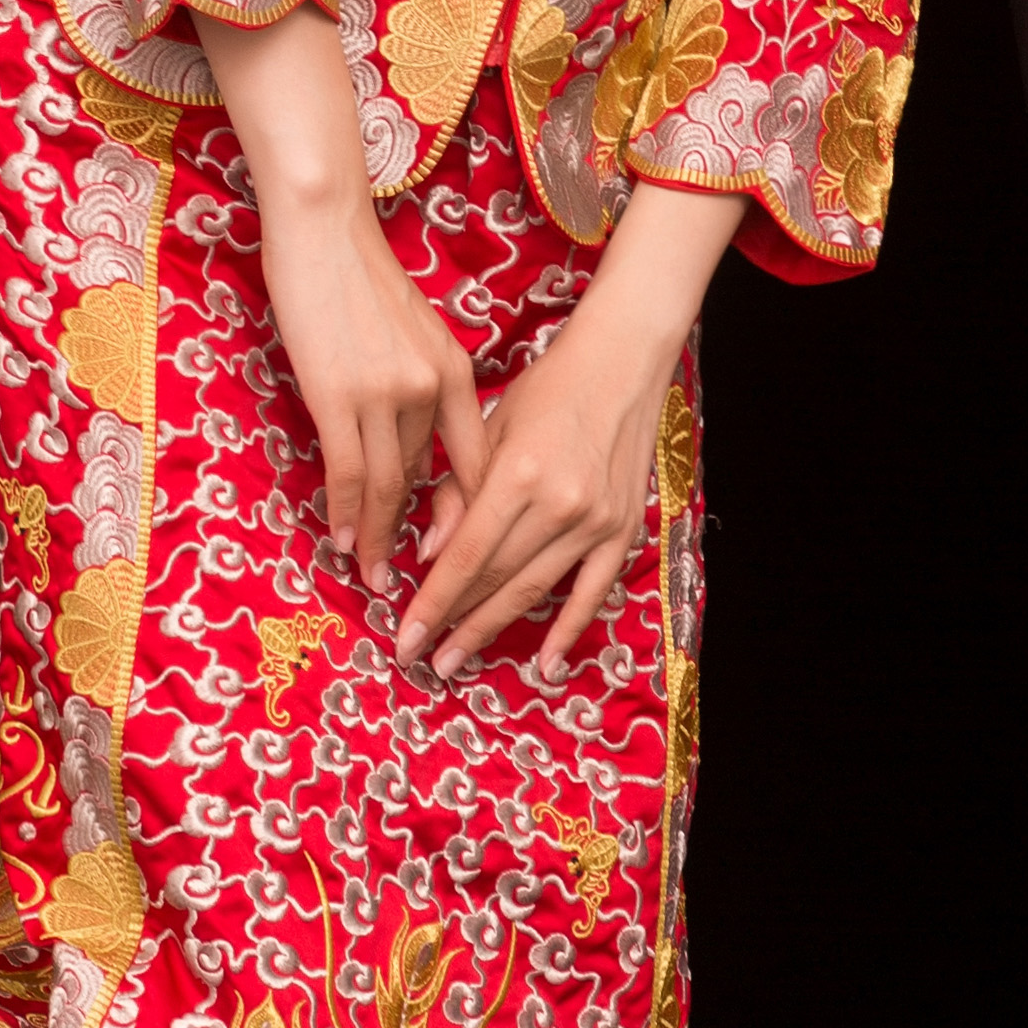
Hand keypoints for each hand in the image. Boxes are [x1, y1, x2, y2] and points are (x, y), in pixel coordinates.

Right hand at [198, 3, 481, 584]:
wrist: (324, 226)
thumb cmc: (358, 275)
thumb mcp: (410, 331)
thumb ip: (419, 385)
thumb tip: (406, 442)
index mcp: (455, 370)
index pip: (475, 460)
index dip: (468, 514)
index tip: (463, 556)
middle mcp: (431, 386)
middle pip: (429, 481)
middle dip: (421, 539)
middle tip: (414, 584)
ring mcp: (386, 392)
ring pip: (388, 486)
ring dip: (378, 538)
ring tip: (371, 576)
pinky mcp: (340, 394)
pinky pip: (348, 472)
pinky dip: (345, 513)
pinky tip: (340, 540)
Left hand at [401, 185, 743, 680]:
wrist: (623, 362)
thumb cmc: (548, 388)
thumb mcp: (490, 426)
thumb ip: (458, 489)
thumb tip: (430, 554)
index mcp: (519, 473)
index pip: (466, 555)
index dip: (433, 602)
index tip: (404, 637)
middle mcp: (560, 504)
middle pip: (496, 579)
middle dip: (453, 623)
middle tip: (419, 659)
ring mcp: (596, 520)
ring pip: (534, 590)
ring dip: (492, 629)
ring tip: (456, 661)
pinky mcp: (623, 528)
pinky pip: (593, 591)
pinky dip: (569, 629)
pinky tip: (546, 665)